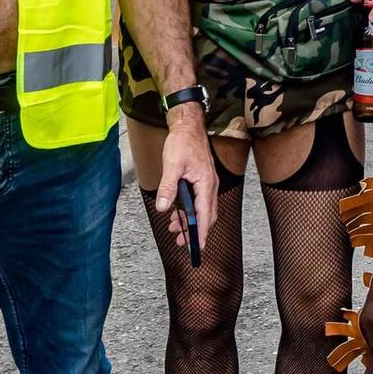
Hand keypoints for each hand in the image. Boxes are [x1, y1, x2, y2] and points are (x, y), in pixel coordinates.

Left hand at [152, 110, 217, 245]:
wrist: (188, 126)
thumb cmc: (183, 142)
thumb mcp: (172, 165)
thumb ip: (167, 187)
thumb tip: (163, 207)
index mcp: (205, 184)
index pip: (205, 214)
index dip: (201, 232)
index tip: (197, 247)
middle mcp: (210, 185)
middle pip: (207, 215)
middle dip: (195, 230)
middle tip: (183, 242)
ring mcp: (207, 183)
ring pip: (203, 209)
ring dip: (191, 220)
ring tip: (175, 228)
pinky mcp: (202, 180)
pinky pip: (199, 201)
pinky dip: (190, 210)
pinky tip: (178, 212)